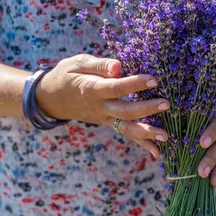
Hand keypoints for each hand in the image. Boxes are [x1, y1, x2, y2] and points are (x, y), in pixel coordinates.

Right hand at [35, 54, 168, 156]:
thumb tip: (118, 66)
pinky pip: (125, 133)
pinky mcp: (107, 123)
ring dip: (146, 133)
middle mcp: (99, 107)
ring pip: (126, 128)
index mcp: (92, 89)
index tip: (153, 79)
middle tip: (166, 104)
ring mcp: (103, 118)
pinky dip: (141, 144)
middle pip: (124, 111)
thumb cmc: (66, 75)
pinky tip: (157, 152)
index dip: (134, 84)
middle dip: (146, 109)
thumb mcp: (77, 63)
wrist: (50, 99)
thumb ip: (98, 65)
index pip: (116, 88)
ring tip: (165, 136)